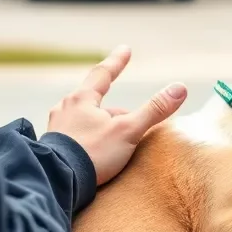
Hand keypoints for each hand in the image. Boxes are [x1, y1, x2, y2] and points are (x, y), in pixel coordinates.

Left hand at [47, 45, 187, 184]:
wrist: (56, 182)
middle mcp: (64, 108)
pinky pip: (74, 136)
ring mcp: (55, 128)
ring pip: (84, 120)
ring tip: (112, 141)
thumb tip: (180, 88)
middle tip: (130, 121)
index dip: (117, 62)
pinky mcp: (51, 148)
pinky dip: (88, 139)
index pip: (103, 74)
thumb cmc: (92, 154)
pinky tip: (92, 153)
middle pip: (95, 102)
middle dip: (114, 111)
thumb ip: (153, 110)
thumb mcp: (128, 131)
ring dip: (100, 125)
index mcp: (81, 99)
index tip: (126, 49)